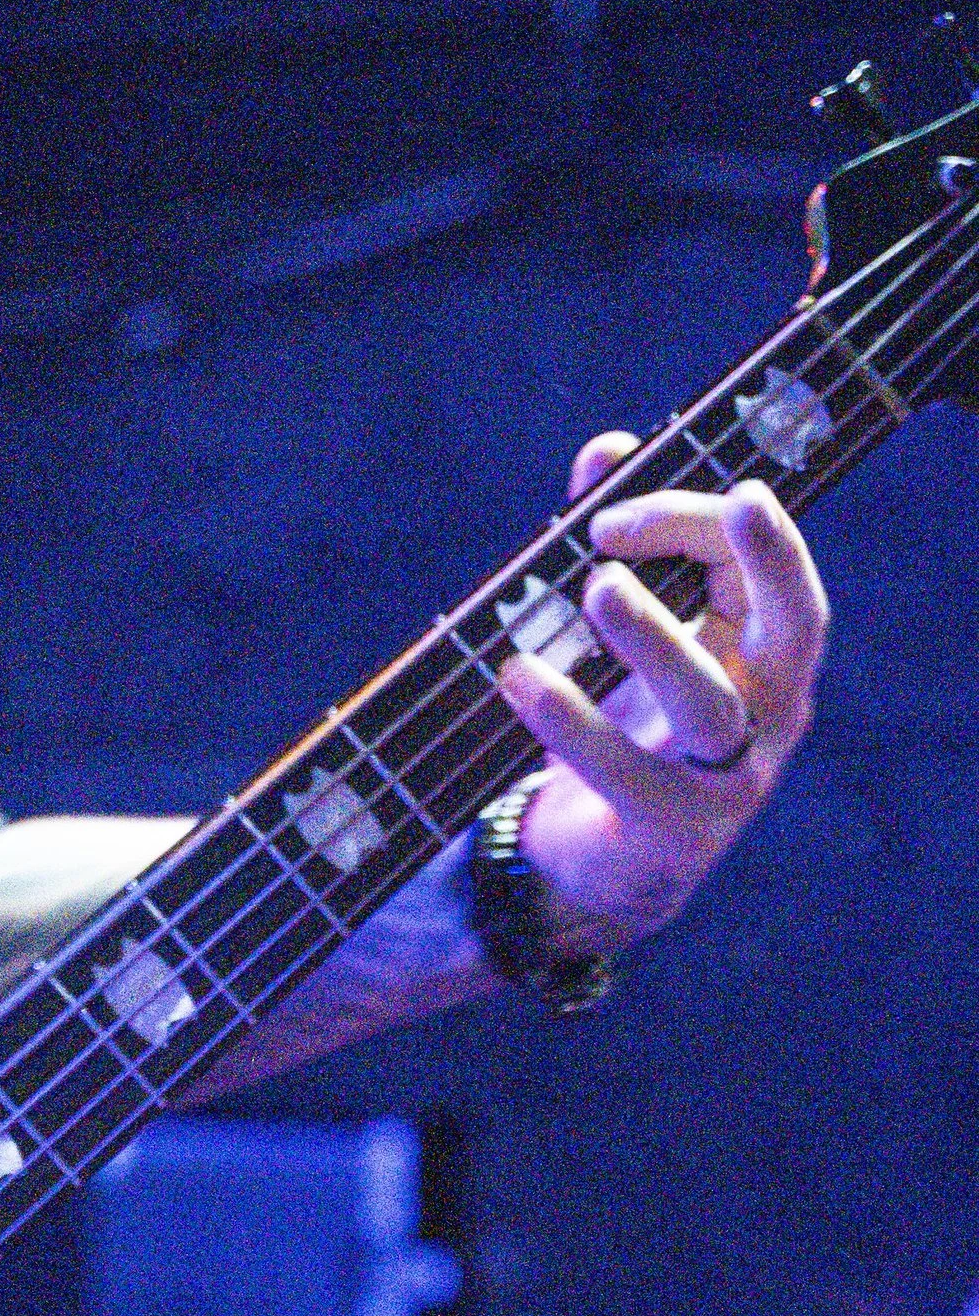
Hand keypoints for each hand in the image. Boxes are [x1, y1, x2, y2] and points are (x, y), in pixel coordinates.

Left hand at [498, 430, 829, 946]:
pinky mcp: (671, 831)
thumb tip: (609, 448)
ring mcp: (729, 778)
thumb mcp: (623, 633)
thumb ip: (619, 542)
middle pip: (797, 628)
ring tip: (596, 585)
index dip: (697, 522)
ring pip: (709, 702)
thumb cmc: (622, 725)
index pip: (761, 569)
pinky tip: (519, 676)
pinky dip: (571, 722)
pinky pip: (628, 774)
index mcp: (766, 653)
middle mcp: (769, 712)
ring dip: (655, 637)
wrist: (600, 867)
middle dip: (774, 560)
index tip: (608, 512)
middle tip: (740, 501)